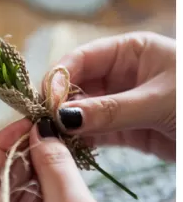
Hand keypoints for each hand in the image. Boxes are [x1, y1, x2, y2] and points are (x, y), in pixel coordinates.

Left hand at [0, 118, 112, 201]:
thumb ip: (54, 166)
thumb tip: (41, 133)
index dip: (1, 144)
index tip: (24, 121)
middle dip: (20, 153)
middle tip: (47, 129)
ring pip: (10, 192)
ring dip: (32, 167)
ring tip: (58, 146)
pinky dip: (40, 185)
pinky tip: (58, 168)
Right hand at [52, 32, 174, 161]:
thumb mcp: (158, 102)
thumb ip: (110, 111)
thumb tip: (64, 117)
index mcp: (132, 51)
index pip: (82, 58)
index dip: (60, 78)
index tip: (49, 102)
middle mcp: (122, 74)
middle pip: (76, 86)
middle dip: (58, 105)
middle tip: (43, 125)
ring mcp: (121, 103)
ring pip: (81, 112)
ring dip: (66, 127)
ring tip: (52, 141)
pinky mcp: (125, 131)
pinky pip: (93, 134)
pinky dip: (80, 143)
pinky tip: (69, 150)